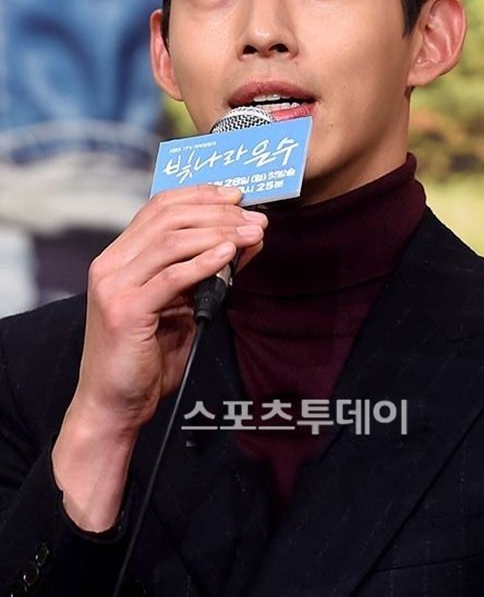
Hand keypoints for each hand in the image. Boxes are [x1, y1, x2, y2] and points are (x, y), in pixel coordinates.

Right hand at [71, 184, 266, 434]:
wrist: (114, 405)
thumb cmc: (148, 357)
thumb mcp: (184, 305)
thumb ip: (208, 271)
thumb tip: (246, 239)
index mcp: (120, 257)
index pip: (159, 208)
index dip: (200, 195)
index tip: (236, 195)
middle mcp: (111, 264)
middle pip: (169, 218)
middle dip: (217, 213)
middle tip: (254, 217)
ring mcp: (114, 286)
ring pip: (171, 241)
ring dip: (218, 232)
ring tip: (251, 233)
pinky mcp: (125, 311)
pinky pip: (171, 277)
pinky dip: (204, 262)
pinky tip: (228, 254)